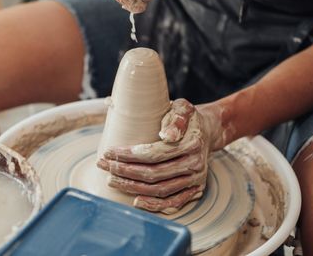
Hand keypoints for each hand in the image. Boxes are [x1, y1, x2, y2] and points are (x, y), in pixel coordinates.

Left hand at [97, 99, 227, 213]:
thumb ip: (176, 119)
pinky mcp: (194, 189)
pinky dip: (154, 204)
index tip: (109, 152)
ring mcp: (195, 179)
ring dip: (132, 187)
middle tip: (103, 165)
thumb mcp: (183, 108)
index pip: (154, 154)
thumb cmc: (189, 117)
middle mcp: (195, 164)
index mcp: (191, 143)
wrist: (209, 130)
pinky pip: (173, 202)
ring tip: (111, 180)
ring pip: (159, 189)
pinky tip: (135, 200)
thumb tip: (167, 135)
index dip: (129, 155)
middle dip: (124, 171)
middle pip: (153, 174)